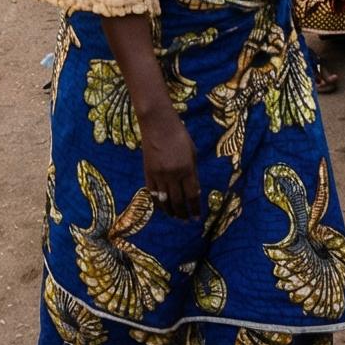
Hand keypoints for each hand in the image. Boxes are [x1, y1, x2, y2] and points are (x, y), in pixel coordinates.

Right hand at [138, 106, 199, 220]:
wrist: (157, 124)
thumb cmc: (179, 135)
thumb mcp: (192, 152)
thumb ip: (193, 172)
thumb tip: (194, 190)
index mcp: (187, 169)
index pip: (192, 196)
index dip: (195, 209)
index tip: (197, 217)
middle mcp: (173, 175)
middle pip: (178, 201)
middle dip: (184, 214)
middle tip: (187, 221)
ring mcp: (158, 175)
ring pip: (164, 200)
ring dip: (171, 212)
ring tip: (176, 217)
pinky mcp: (147, 172)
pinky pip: (152, 193)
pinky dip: (158, 203)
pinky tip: (162, 208)